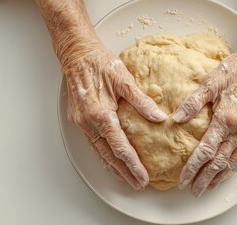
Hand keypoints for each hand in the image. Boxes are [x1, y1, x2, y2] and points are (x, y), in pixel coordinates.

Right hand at [35, 0, 167, 189]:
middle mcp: (88, 122)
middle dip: (124, 172)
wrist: (76, 53)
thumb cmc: (100, 63)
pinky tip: (110, 160)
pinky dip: (103, 154)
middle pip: (108, 155)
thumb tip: (159, 117)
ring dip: (113, 166)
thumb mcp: (124, 79)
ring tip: (126, 178)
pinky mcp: (79, 119)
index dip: (132, 164)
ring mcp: (81, 122)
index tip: (143, 177)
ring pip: (99, 151)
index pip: (120, 147)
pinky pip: (93, 142)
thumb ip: (142, 101)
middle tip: (137, 184)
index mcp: (101, 114)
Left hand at [172, 46, 236, 196]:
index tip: (182, 180)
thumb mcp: (211, 81)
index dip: (193, 167)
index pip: (206, 150)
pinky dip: (232, 166)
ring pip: (233, 161)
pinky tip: (224, 172)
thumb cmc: (235, 70)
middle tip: (192, 191)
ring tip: (206, 188)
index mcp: (227, 118)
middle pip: (219, 161)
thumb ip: (193, 102)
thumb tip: (176, 119)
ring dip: (218, 177)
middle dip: (204, 178)